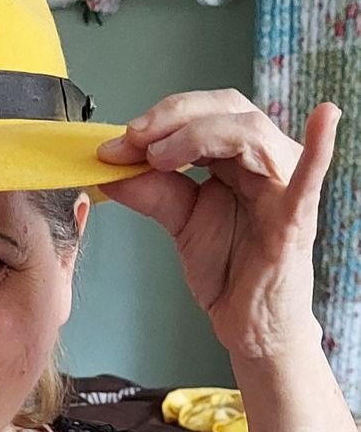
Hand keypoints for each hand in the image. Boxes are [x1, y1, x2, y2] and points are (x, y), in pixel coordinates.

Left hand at [95, 89, 340, 360]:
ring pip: (251, 135)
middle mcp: (264, 161)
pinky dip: (318, 147)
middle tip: (134, 138)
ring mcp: (282, 185)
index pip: (203, 113)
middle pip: (227, 110)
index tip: (118, 143)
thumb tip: (109, 167)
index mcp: (237, 156)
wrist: (248, 321)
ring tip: (160, 156)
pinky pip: (309, 179)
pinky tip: (323, 118)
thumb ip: (151, 191)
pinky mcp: (294, 219)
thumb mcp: (181, 221)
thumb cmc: (229, 268)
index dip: (160, 119)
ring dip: (198, 136)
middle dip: (174, 118)